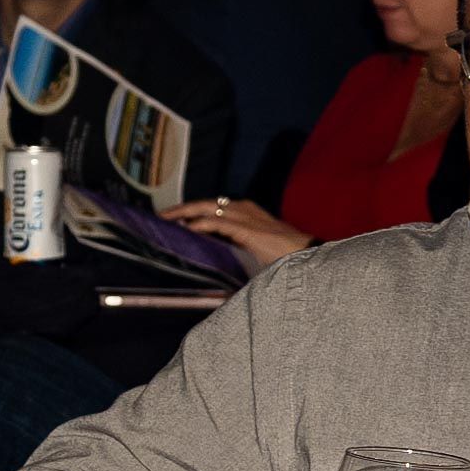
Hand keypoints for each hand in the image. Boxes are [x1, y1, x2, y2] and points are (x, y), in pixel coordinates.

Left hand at [162, 197, 312, 267]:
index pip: (214, 207)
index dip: (193, 211)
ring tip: (165, 220)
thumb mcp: (259, 250)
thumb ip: (241, 252)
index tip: (175, 219)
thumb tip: (222, 266)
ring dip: (184, 213)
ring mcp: (245, 216)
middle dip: (181, 209)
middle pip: (205, 204)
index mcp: (248, 212)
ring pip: (206, 209)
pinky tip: (185, 229)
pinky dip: (199, 225)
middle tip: (161, 216)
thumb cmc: (288, 257)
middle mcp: (244, 209)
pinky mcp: (246, 229)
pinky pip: (216, 223)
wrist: (309, 256)